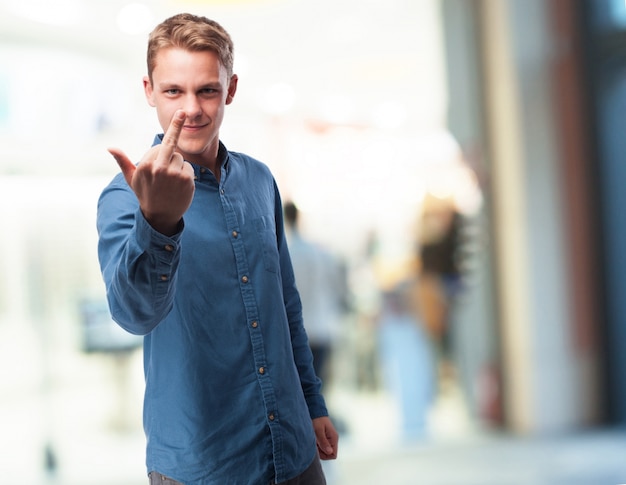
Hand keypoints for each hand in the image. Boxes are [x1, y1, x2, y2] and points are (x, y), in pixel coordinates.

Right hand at [108, 110, 194, 235]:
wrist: (160, 215)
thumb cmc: (146, 194)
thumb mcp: (131, 179)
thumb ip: (122, 161)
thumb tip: (110, 147)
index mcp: (146, 165)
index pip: (158, 147)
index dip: (159, 153)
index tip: (164, 148)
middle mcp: (160, 168)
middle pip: (171, 145)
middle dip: (176, 127)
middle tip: (182, 116)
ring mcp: (175, 174)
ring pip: (180, 158)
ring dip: (177, 166)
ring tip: (170, 181)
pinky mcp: (187, 180)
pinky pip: (188, 167)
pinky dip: (186, 173)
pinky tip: (178, 185)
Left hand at [312, 416, 337, 459]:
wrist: (315, 411)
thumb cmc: (317, 420)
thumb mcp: (319, 431)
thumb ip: (324, 442)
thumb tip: (330, 452)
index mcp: (334, 438)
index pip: (333, 455)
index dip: (325, 455)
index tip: (318, 448)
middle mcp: (333, 440)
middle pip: (328, 454)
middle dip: (320, 452)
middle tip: (315, 443)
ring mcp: (329, 440)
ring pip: (324, 451)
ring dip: (318, 448)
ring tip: (314, 440)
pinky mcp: (325, 439)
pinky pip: (322, 447)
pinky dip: (317, 446)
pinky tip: (314, 439)